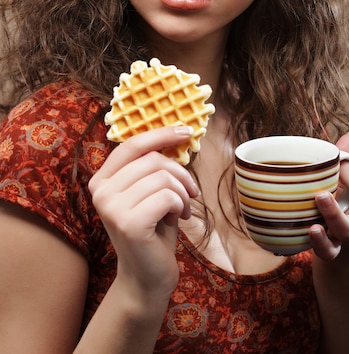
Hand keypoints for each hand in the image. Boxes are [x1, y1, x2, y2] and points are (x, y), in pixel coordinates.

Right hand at [88, 126, 198, 301]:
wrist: (148, 277)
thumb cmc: (154, 230)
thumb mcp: (150, 192)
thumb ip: (153, 167)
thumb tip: (176, 133)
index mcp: (102, 179)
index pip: (132, 144)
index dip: (161, 134)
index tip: (186, 130)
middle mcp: (100, 191)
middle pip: (153, 160)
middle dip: (180, 174)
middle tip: (190, 193)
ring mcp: (111, 207)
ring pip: (163, 177)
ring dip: (182, 193)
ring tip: (182, 209)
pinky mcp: (128, 223)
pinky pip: (168, 196)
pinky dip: (180, 205)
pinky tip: (178, 219)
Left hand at [309, 132, 348, 260]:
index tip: (339, 162)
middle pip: (348, 225)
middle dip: (334, 212)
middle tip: (320, 196)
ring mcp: (339, 242)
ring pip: (333, 245)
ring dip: (322, 238)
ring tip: (312, 227)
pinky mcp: (325, 251)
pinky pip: (319, 253)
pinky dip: (311, 246)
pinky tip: (301, 233)